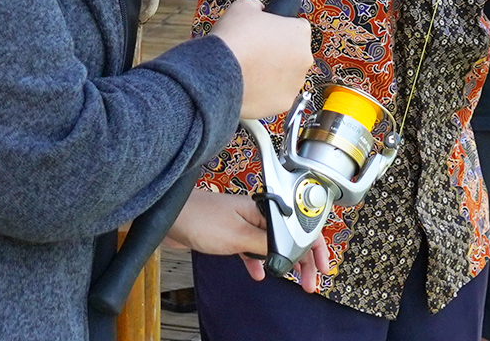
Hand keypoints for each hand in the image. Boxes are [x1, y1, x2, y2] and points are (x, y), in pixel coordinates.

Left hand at [164, 192, 332, 292]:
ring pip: (272, 244)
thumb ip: (266, 245)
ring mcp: (243, 223)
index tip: (321, 268)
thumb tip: (289, 255)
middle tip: (309, 281)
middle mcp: (258, 214)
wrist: (168, 216)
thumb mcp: (238, 236)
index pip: (300, 226)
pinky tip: (259, 274)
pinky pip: (252, 249)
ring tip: (293, 280)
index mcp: (265, 208)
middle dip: (303, 259)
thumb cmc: (200, 218)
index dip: (314, 248)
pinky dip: (258, 262)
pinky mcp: (230, 233)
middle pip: (290, 236)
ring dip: (283, 262)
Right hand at [208, 0, 312, 120]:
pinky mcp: (284, 104)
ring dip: (274, 73)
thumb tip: (259, 12)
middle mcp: (304, 59)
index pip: (297, 27)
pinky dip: (267, 92)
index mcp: (299, 32)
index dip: (281, 29)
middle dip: (280, 53)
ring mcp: (295, 83)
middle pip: (295, 54)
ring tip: (251, 69)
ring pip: (287, 76)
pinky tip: (251, 84)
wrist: (218, 72)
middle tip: (257, 52)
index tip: (269, 33)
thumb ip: (259, 8)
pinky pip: (277, 95)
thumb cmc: (233, 39)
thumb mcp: (244, 6)